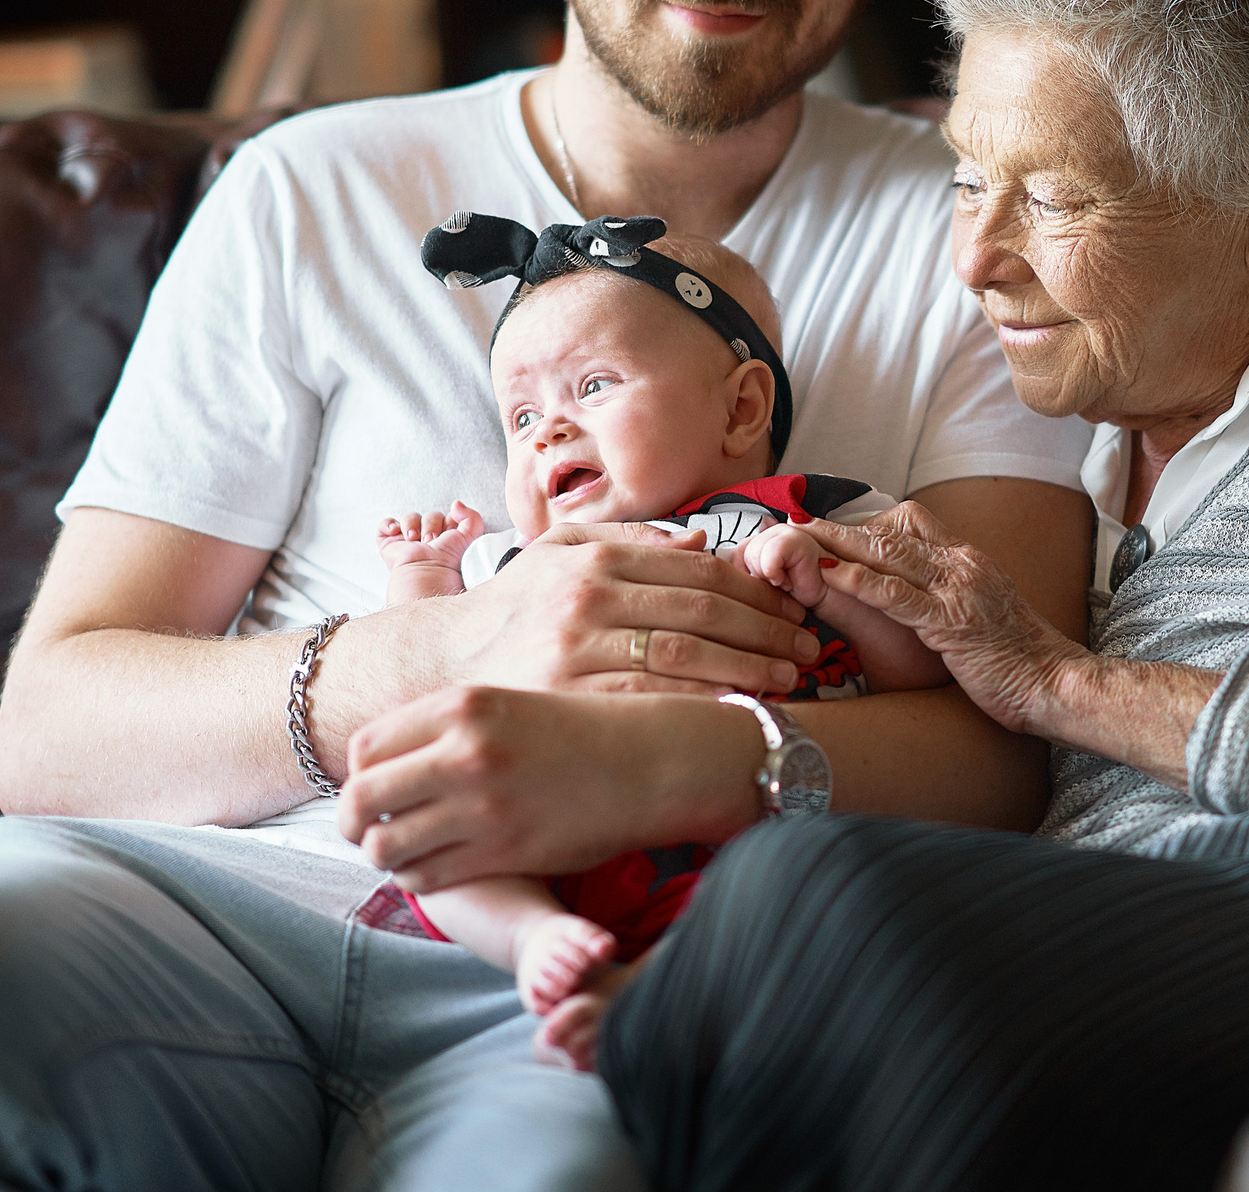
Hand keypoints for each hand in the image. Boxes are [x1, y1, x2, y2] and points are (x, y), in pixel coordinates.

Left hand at [335, 686, 757, 885]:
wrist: (651, 760)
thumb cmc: (580, 732)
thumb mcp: (509, 704)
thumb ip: (449, 726)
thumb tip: (381, 758)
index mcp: (461, 705)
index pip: (364, 746)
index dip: (360, 773)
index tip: (378, 786)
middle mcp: (464, 751)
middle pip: (361, 798)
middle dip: (357, 820)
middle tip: (373, 829)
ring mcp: (482, 804)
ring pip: (384, 845)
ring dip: (386, 854)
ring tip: (407, 851)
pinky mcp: (503, 850)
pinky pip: (425, 876)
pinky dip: (418, 878)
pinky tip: (440, 867)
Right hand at [377, 500, 487, 572]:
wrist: (426, 573)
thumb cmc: (449, 561)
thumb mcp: (470, 537)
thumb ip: (471, 517)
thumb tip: (455, 504)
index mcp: (447, 540)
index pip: (447, 517)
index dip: (448, 521)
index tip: (449, 532)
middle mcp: (427, 540)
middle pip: (430, 515)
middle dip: (431, 526)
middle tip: (430, 541)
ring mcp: (407, 542)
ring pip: (410, 517)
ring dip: (412, 525)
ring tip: (414, 540)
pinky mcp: (390, 544)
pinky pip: (385, 525)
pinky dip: (389, 524)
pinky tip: (396, 532)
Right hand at [451, 520, 817, 696]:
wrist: (442, 661)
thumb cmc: (514, 607)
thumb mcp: (561, 552)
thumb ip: (632, 541)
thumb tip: (702, 540)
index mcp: (597, 560)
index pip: (698, 570)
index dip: (756, 590)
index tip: (792, 607)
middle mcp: (588, 599)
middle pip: (702, 612)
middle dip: (766, 631)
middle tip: (806, 648)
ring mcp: (575, 651)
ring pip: (684, 656)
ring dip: (747, 668)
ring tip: (787, 680)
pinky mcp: (568, 699)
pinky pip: (650, 701)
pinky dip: (701, 702)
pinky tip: (737, 708)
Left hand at [794, 502, 1084, 732]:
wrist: (1057, 686)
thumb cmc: (1018, 662)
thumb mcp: (982, 616)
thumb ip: (950, 598)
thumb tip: (914, 601)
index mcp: (968, 560)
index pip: (910, 522)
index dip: (864, 522)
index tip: (828, 527)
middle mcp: (962, 564)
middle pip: (889, 532)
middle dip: (838, 528)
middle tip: (795, 523)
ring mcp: (958, 590)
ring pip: (887, 554)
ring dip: (837, 545)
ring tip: (796, 539)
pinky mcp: (951, 622)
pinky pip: (896, 595)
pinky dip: (858, 581)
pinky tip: (827, 575)